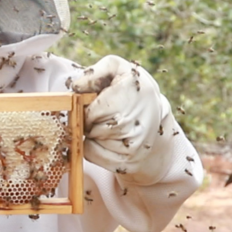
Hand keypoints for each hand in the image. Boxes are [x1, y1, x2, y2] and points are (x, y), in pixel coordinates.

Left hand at [71, 55, 177, 183]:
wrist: (156, 111)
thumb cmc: (130, 87)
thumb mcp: (117, 68)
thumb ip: (94, 72)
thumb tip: (76, 86)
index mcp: (129, 97)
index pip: (90, 112)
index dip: (87, 107)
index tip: (96, 102)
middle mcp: (132, 124)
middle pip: (89, 128)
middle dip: (89, 121)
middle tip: (104, 114)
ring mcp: (132, 147)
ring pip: (89, 143)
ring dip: (92, 134)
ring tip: (109, 124)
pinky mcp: (128, 163)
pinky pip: (92, 156)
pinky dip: (93, 147)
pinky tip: (108, 138)